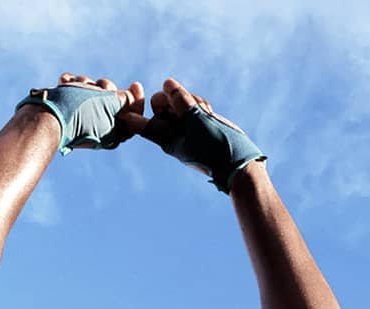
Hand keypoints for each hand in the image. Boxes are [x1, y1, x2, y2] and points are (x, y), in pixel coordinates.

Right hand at [17, 73, 147, 152]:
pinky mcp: (66, 111)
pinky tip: (64, 81)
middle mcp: (99, 131)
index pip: (133, 117)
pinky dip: (71, 85)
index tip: (135, 84)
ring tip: (76, 82)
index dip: (137, 99)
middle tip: (99, 85)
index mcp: (113, 135)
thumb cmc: (78, 110)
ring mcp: (81, 121)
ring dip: (86, 83)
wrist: (43, 116)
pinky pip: (75, 94)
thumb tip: (129, 98)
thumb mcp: (108, 103)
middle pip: (112, 102)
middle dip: (106, 89)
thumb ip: (124, 100)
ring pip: (92, 95)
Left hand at [141, 78, 265, 191]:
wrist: (238, 165)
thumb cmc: (216, 148)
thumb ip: (182, 101)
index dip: (131, 110)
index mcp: (165, 138)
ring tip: (206, 111)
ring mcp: (185, 128)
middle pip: (158, 104)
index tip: (131, 96)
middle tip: (189, 103)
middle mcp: (172, 133)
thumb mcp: (198, 122)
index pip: (140, 124)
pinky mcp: (198, 124)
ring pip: (177, 102)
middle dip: (172, 98)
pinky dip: (200, 105)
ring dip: (190, 99)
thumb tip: (167, 82)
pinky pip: (192, 106)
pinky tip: (210, 112)